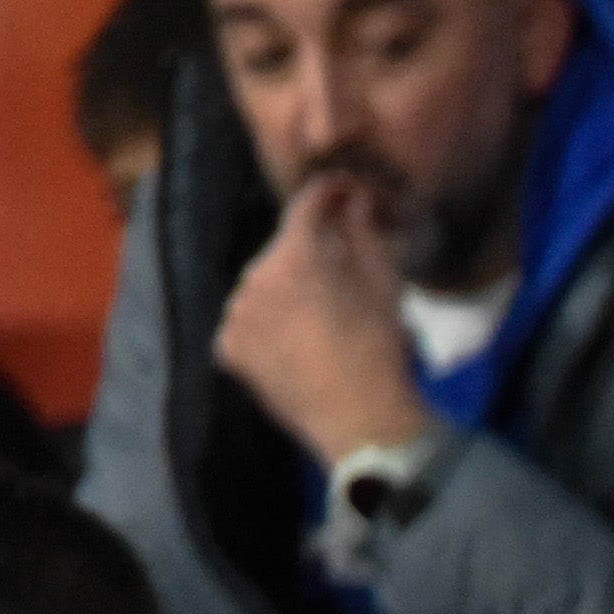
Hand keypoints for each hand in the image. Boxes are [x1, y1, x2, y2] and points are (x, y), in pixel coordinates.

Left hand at [211, 173, 432, 462]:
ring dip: (285, 289)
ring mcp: (236, 315)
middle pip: (283, 249)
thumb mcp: (385, 284)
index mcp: (297, 257)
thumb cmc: (383, 351)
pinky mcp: (228, 348)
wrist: (361, 422)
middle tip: (340, 266)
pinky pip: (245, 321)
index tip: (345, 191)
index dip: (329, 193)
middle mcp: (254, 279)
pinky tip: (295, 340)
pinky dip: (266, 323)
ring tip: (317, 314)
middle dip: (310, 251)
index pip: (307, 206)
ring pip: (261, 286)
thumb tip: (356, 199)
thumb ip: (364, 232)